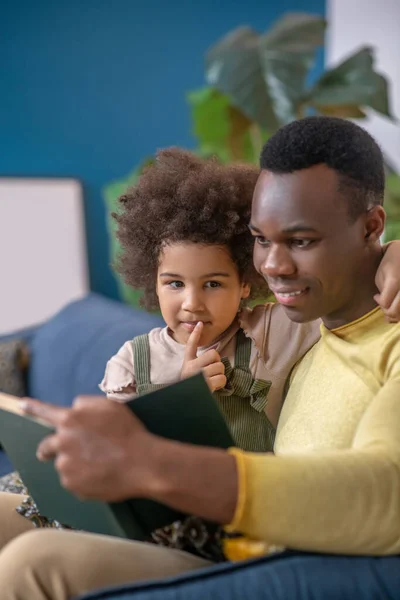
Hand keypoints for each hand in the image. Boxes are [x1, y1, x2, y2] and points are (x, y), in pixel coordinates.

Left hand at [19, 396, 157, 501]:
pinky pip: (73, 480)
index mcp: (71, 419)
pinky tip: (102, 473)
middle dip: (51, 449)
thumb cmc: (129, 432)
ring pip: (64, 463)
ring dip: (76, 462)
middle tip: (70, 451)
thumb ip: (86, 404)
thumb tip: (74, 409)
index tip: (22, 404)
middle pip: (47, 446)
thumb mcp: (110, 406)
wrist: (142, 463)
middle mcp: (63, 442)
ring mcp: (66, 466)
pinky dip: (84, 478)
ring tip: (102, 462)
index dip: (33, 407)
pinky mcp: (72, 485)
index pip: (46, 411)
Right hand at [181, 322, 226, 391]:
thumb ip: (199, 364)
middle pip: (213, 354)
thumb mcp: (190, 373)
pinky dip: (221, 383)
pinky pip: (222, 378)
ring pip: (220, 366)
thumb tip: (214, 356)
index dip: (195, 334)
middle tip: (212, 370)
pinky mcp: (205, 385)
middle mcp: (191, 367)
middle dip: (217, 362)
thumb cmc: (192, 387)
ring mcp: (198, 376)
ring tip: (212, 380)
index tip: (200, 324)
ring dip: (220, 374)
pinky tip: (214, 386)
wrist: (185, 402)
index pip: (191, 345)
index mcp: (187, 363)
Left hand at [376, 242, 399, 321]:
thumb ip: (383, 292)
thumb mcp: (382, 274)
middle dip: (387, 311)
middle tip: (383, 304)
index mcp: (394, 281)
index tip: (375, 296)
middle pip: (395, 311)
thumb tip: (385, 306)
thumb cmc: (390, 263)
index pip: (385, 303)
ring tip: (390, 306)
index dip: (379, 302)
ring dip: (395, 314)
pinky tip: (397, 306)